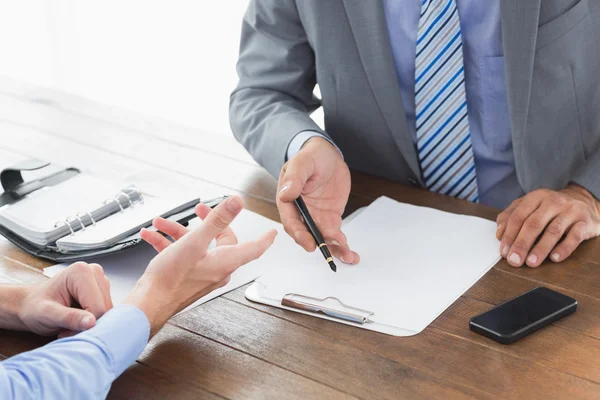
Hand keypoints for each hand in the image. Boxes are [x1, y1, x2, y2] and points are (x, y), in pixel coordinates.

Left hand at [17, 262, 111, 336]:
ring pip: (107, 310)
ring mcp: (100, 280)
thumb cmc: (35, 308)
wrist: (30, 305)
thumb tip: (92, 322)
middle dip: (89, 323)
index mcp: (81, 272)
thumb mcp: (47, 314)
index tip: (66, 331)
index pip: (98, 306)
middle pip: (105, 308)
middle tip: (67, 329)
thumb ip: (69, 318)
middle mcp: (94, 271)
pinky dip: (94, 320)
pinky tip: (78, 320)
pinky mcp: (103, 289)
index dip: (85, 324)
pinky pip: (106, 310)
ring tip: (70, 324)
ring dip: (91, 323)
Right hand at [126, 196, 276, 335]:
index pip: (254, 248)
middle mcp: (217, 269)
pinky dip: (169, 244)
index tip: (271, 232)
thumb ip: (217, 220)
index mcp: (225, 261)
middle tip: (199, 209)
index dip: (264, 238)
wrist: (148, 305)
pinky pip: (183, 255)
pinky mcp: (187, 277)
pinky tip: (152, 236)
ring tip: (161, 223)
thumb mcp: (194, 242)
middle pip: (221, 240)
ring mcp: (202, 274)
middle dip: (207, 221)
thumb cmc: (170, 280)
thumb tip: (236, 203)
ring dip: (178, 231)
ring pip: (196, 245)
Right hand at [277, 137, 358, 263]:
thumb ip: (294, 178)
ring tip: (347, 256)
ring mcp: (316, 217)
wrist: (327, 154)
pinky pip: (335, 234)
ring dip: (334, 249)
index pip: (291, 222)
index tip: (309, 243)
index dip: (300, 234)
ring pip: (323, 238)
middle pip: (307, 234)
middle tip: (329, 253)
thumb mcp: (301, 163)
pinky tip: (350, 253)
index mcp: (288, 201)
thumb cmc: (310, 156)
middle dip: (319, 246)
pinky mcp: (330, 218)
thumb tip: (286, 194)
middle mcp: (301, 213)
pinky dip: (342, 244)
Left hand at [496, 184, 599, 266]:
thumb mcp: (529, 207)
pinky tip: (554, 258)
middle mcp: (553, 202)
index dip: (509, 235)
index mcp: (535, 197)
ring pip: (553, 231)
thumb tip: (499, 234)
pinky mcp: (585, 222)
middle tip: (514, 260)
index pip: (518, 216)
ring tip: (531, 262)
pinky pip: (574, 236)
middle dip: (522, 244)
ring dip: (540, 248)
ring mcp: (570, 211)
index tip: (504, 252)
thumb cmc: (550, 208)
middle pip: (534, 224)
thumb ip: (510, 217)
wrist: (584, 201)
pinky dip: (564, 248)